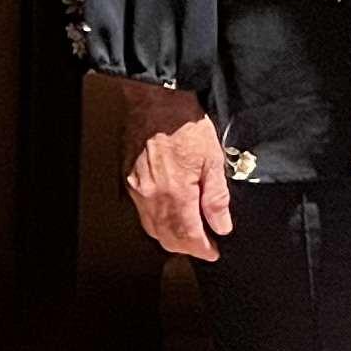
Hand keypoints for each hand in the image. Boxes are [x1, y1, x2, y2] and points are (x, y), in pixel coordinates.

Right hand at [122, 86, 235, 260]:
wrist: (155, 99)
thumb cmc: (184, 123)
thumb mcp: (213, 158)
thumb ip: (216, 197)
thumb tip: (221, 226)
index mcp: (175, 193)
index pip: (188, 236)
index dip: (203, 249)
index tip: (214, 251)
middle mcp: (152, 196)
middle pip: (167, 238)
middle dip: (188, 247)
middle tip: (205, 244)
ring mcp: (137, 190)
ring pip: (152, 228)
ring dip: (171, 236)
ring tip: (190, 232)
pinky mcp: (129, 181)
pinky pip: (142, 212)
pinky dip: (158, 220)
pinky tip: (171, 214)